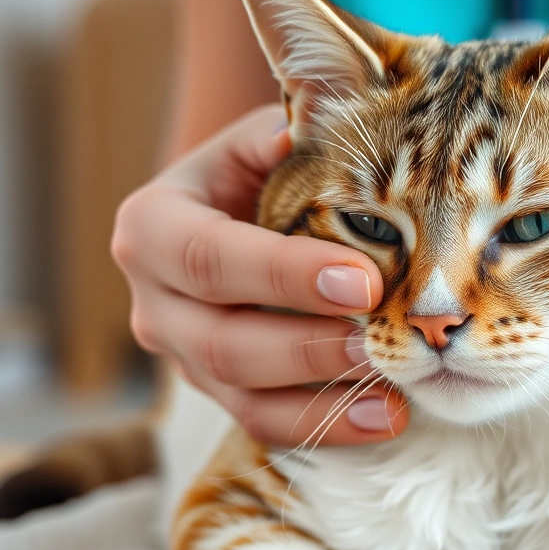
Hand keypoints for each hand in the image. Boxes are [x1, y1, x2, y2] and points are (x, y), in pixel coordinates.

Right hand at [111, 104, 407, 445]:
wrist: (230, 209)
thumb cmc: (258, 163)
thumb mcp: (262, 137)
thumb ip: (288, 131)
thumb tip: (314, 125)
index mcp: (152, 227)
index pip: (210, 258)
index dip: (284, 274)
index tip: (366, 278)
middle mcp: (153, 301)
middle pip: (223, 343)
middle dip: (309, 346)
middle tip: (383, 341)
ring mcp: (181, 356)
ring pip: (243, 396)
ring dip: (324, 399)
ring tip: (396, 389)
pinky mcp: (217, 393)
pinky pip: (266, 423)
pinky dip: (328, 424)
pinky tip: (388, 417)